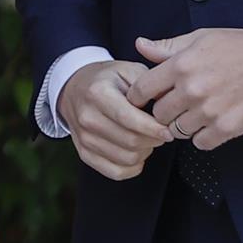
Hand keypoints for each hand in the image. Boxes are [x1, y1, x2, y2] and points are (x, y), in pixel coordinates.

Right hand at [55, 60, 173, 180]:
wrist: (74, 88)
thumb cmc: (106, 80)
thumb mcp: (128, 70)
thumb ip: (149, 85)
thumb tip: (168, 104)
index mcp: (98, 93)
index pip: (129, 119)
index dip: (153, 129)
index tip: (168, 131)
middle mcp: (88, 117)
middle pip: (131, 141)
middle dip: (153, 140)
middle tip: (160, 132)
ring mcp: (84, 138)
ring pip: (127, 159)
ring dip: (145, 152)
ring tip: (146, 138)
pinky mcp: (85, 153)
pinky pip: (116, 172)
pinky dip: (133, 167)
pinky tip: (136, 152)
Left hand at [126, 29, 242, 149]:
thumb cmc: (237, 47)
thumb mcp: (199, 38)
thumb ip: (166, 47)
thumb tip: (140, 45)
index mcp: (181, 66)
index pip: (142, 89)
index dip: (138, 96)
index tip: (142, 99)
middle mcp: (192, 90)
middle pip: (158, 114)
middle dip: (162, 110)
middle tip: (174, 104)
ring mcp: (209, 111)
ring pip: (177, 131)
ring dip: (182, 124)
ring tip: (193, 112)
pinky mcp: (227, 128)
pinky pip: (200, 143)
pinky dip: (201, 136)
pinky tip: (208, 123)